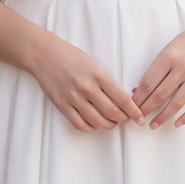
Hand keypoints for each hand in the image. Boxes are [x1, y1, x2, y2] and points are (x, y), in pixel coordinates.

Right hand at [29, 33, 145, 132]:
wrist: (45, 55)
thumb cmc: (72, 57)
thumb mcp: (95, 65)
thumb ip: (107, 82)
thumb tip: (121, 101)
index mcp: (99, 74)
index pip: (122, 99)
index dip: (134, 111)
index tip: (140, 118)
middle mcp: (87, 87)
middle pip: (112, 112)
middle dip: (124, 120)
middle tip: (127, 120)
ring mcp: (74, 97)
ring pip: (97, 121)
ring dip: (108, 125)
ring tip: (112, 123)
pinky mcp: (62, 105)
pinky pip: (80, 124)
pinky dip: (90, 128)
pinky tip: (94, 124)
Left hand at [132, 17, 184, 128]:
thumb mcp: (167, 49)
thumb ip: (154, 69)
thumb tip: (137, 89)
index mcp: (168, 57)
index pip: (148, 83)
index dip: (137, 98)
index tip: (130, 107)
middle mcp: (182, 68)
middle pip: (159, 95)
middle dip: (146, 109)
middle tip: (137, 119)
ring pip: (176, 103)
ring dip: (163, 117)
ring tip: (153, 125)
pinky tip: (177, 123)